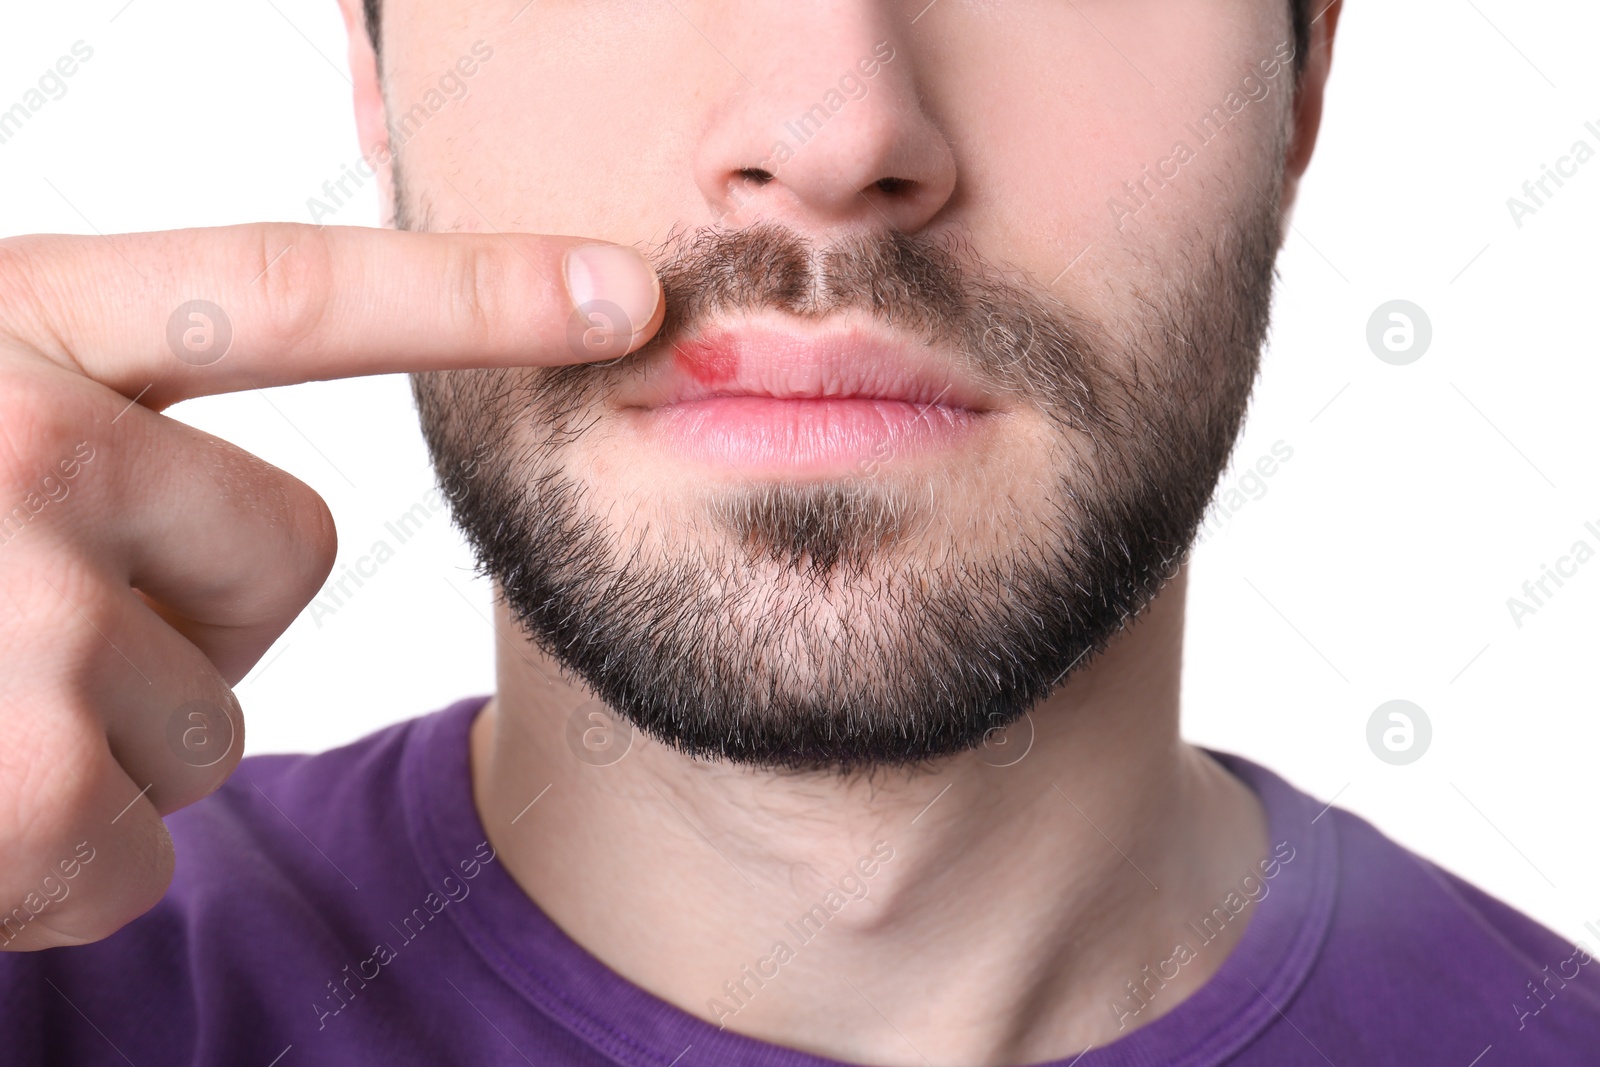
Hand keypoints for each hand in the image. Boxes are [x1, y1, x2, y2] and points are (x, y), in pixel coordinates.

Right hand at [0, 223, 661, 949]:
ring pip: (215, 717)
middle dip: (182, 620)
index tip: (631, 292)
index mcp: (0, 330)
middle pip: (282, 557)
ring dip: (101, 754)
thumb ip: (75, 421)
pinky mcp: (22, 785)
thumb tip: (244, 530)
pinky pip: (140, 848)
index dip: (477, 288)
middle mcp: (15, 442)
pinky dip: (51, 872)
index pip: (286, 291)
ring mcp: (17, 615)